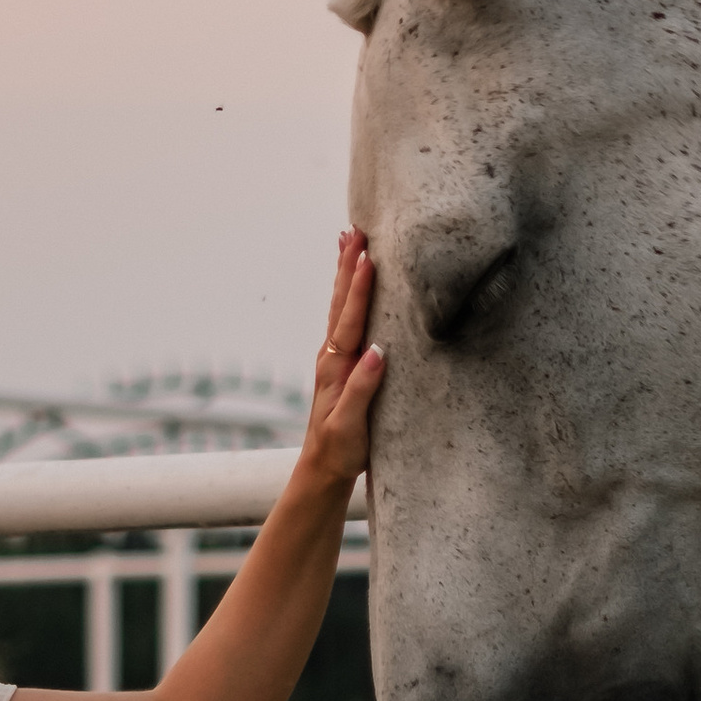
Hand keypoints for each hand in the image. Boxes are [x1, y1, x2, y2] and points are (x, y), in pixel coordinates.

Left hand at [295, 228, 383, 496]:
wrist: (322, 468)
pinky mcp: (343, 365)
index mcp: (336, 367)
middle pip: (341, 303)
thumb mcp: (351, 425)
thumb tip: (378, 351)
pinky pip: (346, 320)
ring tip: (350, 243)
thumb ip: (363, 388)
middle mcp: (332, 356)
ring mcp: (336, 359)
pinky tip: (355, 285)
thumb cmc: (340, 449)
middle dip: (348, 266)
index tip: (367, 257)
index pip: (350, 320)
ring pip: (341, 307)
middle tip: (354, 231)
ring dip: (346, 273)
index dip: (360, 288)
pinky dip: (350, 295)